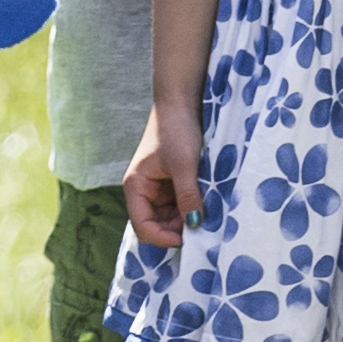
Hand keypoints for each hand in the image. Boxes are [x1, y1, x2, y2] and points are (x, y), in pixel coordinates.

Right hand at [125, 122, 200, 249]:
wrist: (181, 103)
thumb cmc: (175, 129)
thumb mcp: (184, 165)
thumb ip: (187, 196)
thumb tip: (194, 226)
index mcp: (135, 187)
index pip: (143, 226)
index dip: (164, 237)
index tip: (189, 238)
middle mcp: (144, 192)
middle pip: (156, 226)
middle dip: (177, 230)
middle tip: (202, 228)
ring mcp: (158, 189)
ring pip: (170, 218)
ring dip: (186, 220)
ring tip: (206, 215)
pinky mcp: (172, 185)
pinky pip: (179, 206)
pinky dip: (191, 209)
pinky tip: (206, 205)